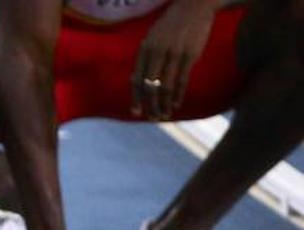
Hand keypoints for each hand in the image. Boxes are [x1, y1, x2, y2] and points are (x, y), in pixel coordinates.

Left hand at [131, 0, 219, 119]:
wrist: (194, 6)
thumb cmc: (171, 24)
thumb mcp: (152, 37)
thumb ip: (146, 58)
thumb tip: (139, 82)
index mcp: (145, 49)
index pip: (137, 79)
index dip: (136, 98)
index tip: (136, 112)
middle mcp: (157, 52)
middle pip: (150, 86)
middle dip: (150, 105)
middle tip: (152, 117)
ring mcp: (174, 54)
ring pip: (166, 87)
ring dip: (164, 104)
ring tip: (164, 115)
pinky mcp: (190, 55)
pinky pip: (182, 81)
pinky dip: (178, 95)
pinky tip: (176, 104)